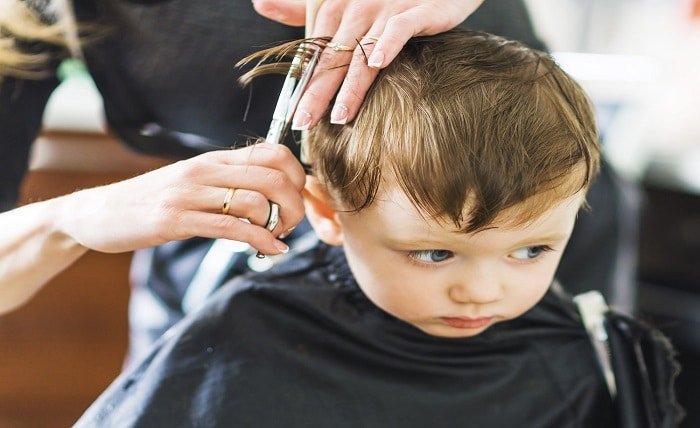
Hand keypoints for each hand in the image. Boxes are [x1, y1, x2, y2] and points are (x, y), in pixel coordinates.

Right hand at [56, 143, 305, 254]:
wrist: (98, 212)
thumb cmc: (152, 201)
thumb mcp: (194, 183)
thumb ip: (228, 183)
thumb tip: (271, 194)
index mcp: (214, 159)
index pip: (273, 152)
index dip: (298, 176)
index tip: (297, 200)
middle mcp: (204, 170)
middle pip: (273, 176)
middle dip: (295, 204)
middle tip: (291, 224)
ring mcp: (189, 193)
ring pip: (255, 201)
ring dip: (276, 225)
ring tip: (274, 238)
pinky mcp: (175, 220)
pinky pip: (230, 228)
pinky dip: (260, 241)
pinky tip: (270, 251)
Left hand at [252, 0, 484, 127]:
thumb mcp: (343, 0)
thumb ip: (302, 8)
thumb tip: (260, 4)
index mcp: (336, 4)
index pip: (314, 48)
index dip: (302, 80)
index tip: (293, 112)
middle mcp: (358, 5)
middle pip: (332, 55)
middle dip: (317, 91)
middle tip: (304, 121)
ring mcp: (387, 7)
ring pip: (363, 50)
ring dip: (351, 84)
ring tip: (340, 116)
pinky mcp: (417, 10)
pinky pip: (400, 28)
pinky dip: (388, 44)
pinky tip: (379, 65)